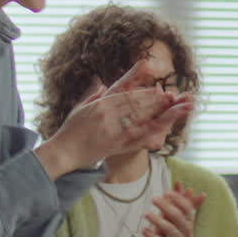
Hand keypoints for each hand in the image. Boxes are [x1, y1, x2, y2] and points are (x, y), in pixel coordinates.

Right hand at [36, 61, 195, 176]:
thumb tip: (102, 84)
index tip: (157, 86)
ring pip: (140, 120)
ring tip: (174, 109)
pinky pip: (136, 140)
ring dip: (158, 114)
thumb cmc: (70, 130)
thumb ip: (93, 95)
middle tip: (172, 96)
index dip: (142, 89)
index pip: (125, 93)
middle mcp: (106, 116)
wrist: (63, 152)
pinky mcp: (114, 146)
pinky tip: (163, 131)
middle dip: (155, 100)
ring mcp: (111, 131)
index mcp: (100, 104)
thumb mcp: (80, 107)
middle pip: (136, 105)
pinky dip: (150, 134)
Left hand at [144, 182, 206, 236]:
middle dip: (166, 206)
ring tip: (146, 214)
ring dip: (158, 221)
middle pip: (178, 216)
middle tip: (153, 199)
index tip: (167, 192)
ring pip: (171, 230)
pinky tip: (144, 231)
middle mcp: (187, 230)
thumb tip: (185, 186)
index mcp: (189, 221)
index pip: (187, 207)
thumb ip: (183, 204)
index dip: (178, 199)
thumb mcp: (185, 221)